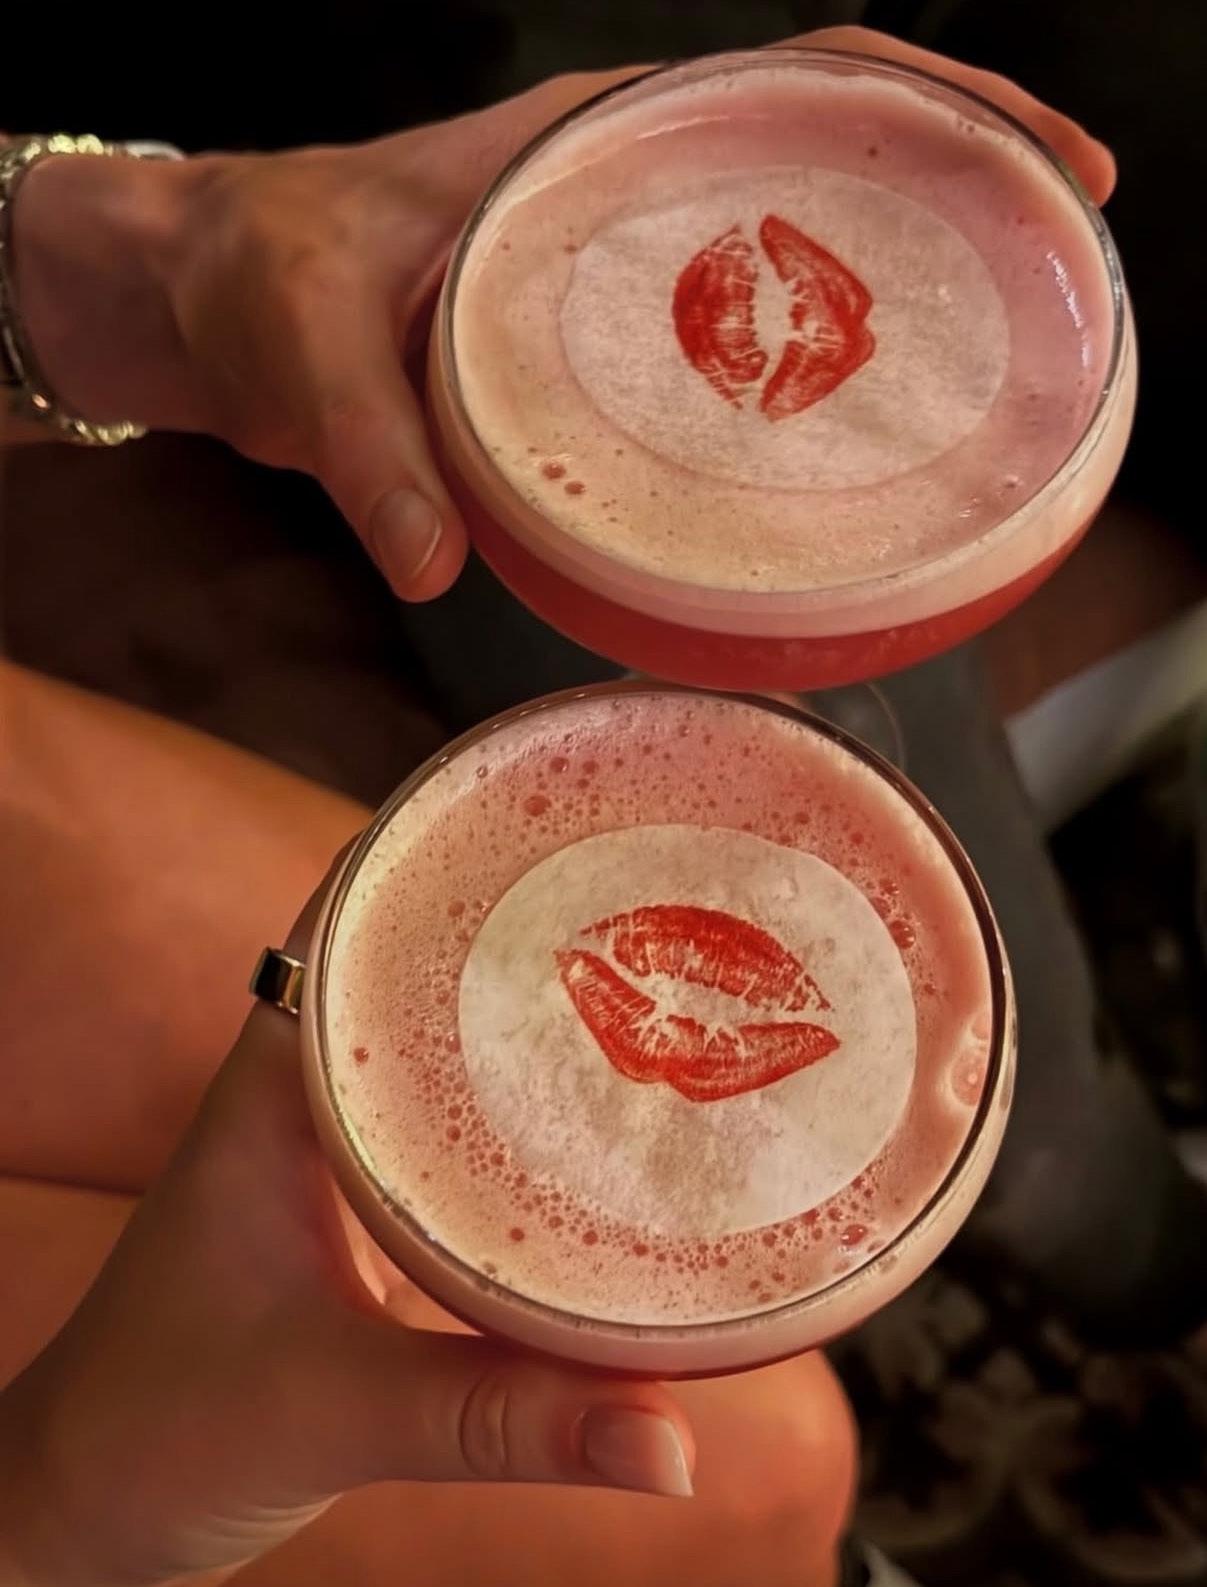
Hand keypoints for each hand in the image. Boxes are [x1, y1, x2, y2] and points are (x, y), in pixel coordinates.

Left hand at [0, 866, 693, 1586]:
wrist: (92, 1508)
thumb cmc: (161, 1435)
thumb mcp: (341, 1413)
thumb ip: (504, 1420)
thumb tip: (673, 1442)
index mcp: (274, 1091)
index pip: (348, 918)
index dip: (436, 849)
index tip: (546, 808)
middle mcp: (304, 1097)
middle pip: (416, 967)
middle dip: (517, 924)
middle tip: (639, 888)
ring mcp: (330, 1151)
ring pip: (438, 1047)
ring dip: (523, 1017)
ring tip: (644, 978)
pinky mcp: (359, 1211)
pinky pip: (451, 1129)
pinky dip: (518, 1111)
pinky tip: (596, 1124)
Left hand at [11, 29, 1114, 600]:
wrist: (212, 306)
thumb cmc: (258, 281)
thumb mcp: (306, 344)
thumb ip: (367, 451)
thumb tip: (441, 567)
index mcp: (584, 148)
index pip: (801, 79)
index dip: (939, 105)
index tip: (1045, 159)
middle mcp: (621, 200)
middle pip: (834, 167)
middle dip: (961, 202)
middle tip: (1064, 279)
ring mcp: (615, 281)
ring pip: (790, 266)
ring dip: (894, 305)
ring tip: (990, 380)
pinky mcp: (595, 360)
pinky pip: (725, 363)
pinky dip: (792, 399)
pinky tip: (833, 472)